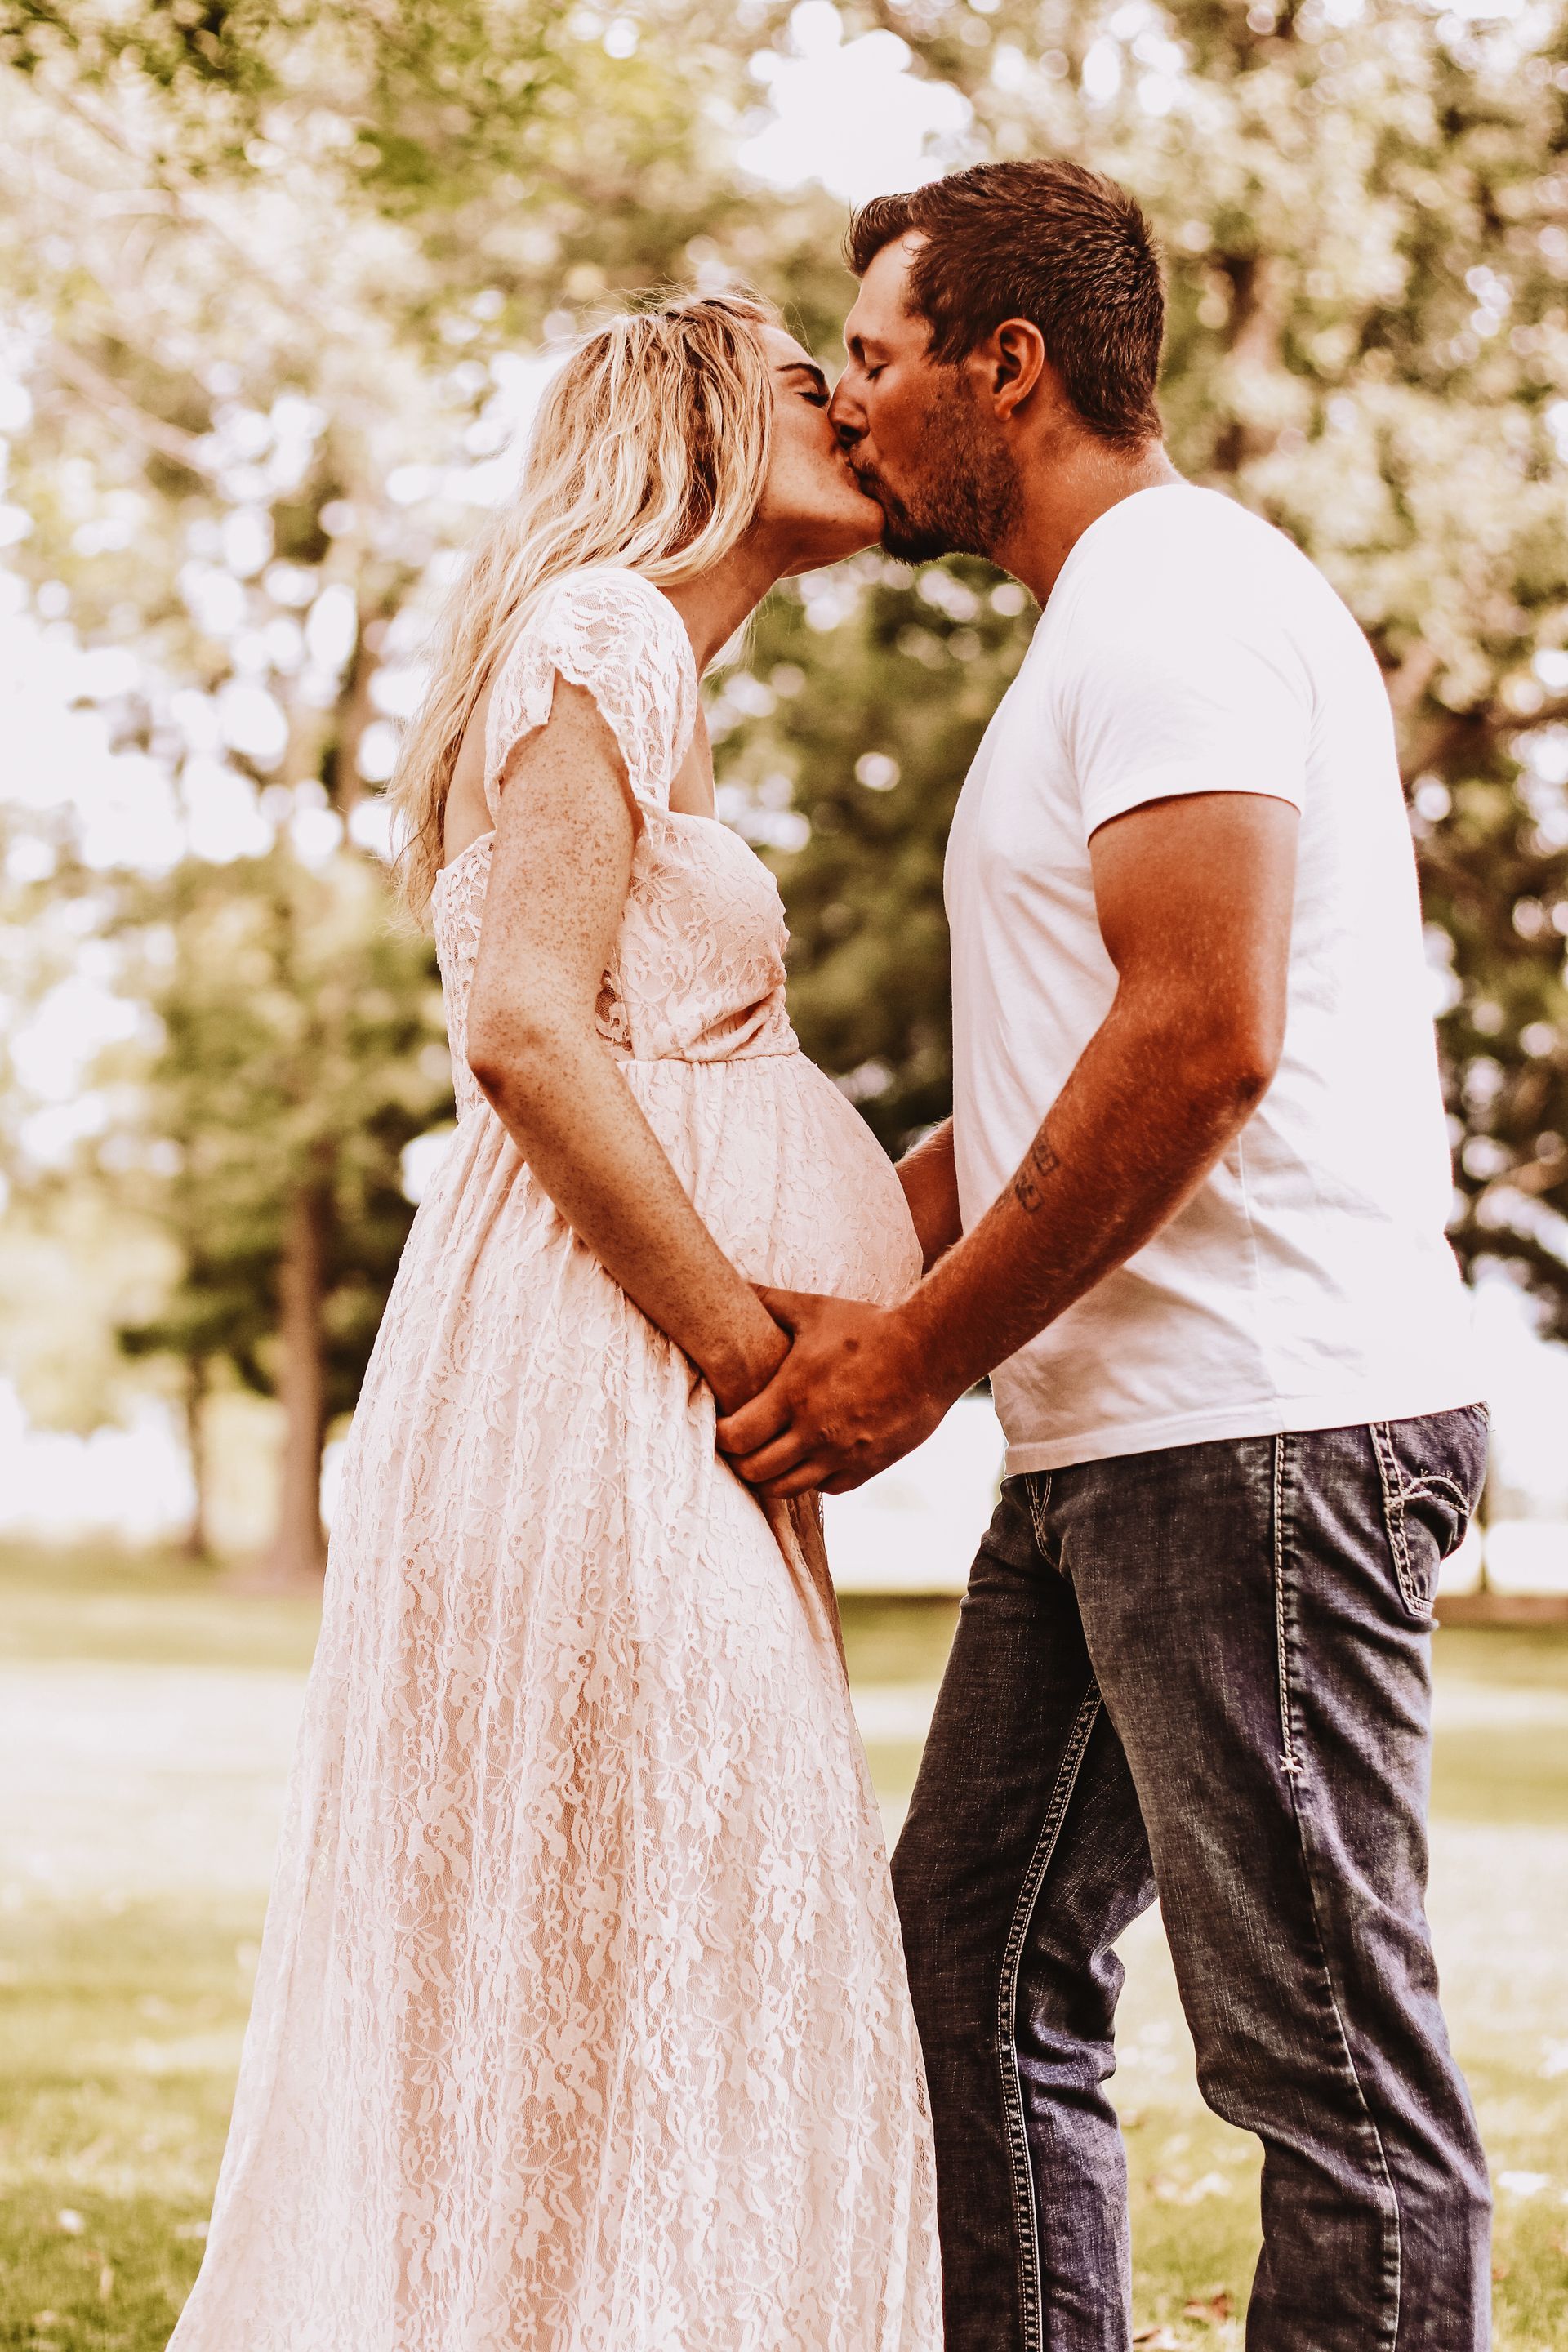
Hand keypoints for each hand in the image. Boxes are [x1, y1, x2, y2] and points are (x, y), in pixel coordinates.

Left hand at [714, 1287, 951, 1497]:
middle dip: (740, 1461)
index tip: (724, 1423)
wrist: (931, 1352)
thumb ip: (767, 1300)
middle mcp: (814, 1432)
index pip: (736, 1438)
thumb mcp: (814, 1310)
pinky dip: (811, 1479)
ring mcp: (842, 1455)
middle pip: (755, 1472)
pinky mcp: (866, 1467)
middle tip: (741, 1444)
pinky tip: (810, 1456)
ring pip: (786, 1489)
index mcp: (793, 1394)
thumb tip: (730, 1284)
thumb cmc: (868, 1328)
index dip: (721, 1435)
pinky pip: (825, 1489)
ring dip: (771, 1476)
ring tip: (769, 1456)